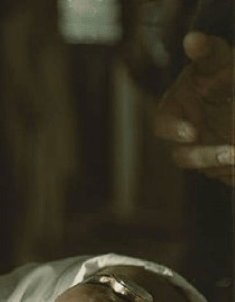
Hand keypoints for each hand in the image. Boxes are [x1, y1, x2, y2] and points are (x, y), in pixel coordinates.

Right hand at [154, 32, 233, 184]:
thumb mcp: (216, 60)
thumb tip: (193, 38)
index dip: (173, 131)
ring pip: (207, 168)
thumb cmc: (221, 72)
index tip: (191, 132)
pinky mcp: (220, 163)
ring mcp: (201, 151)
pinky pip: (226, 173)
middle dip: (205, 157)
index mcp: (173, 112)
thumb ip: (206, 51)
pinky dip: (234, 171)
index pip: (163, 126)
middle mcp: (183, 137)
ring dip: (223, 166)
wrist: (232, 90)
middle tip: (231, 153)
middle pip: (184, 156)